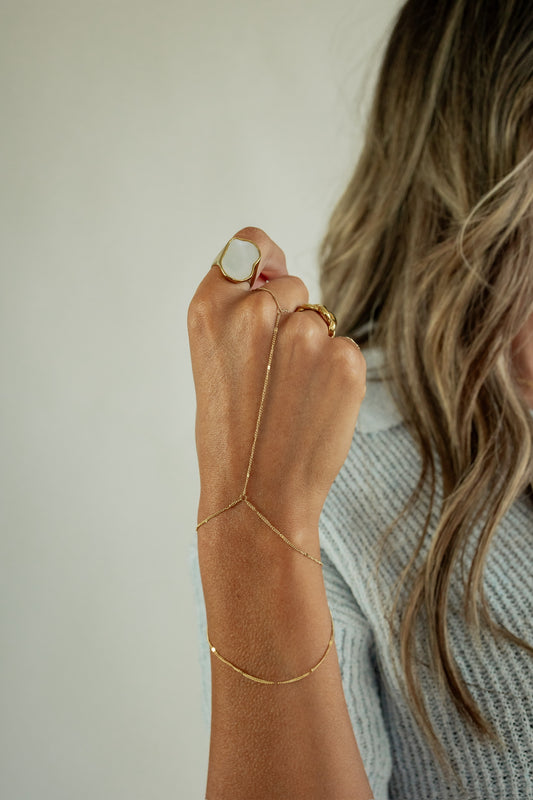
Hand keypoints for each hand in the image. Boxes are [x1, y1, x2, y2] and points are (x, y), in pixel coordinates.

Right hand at [187, 227, 366, 538]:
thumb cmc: (231, 431)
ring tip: (289, 397)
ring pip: (321, 319)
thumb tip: (282, 274)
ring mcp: (302, 334)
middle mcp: (254, 312)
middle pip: (293, 284)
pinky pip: (346, 347)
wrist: (256, 496)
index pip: (249, 245)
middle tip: (270, 375)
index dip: (265, 261)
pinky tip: (313, 407)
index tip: (271, 279)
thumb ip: (238, 310)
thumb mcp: (213, 359)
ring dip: (313, 349)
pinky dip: (337, 373)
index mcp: (209, 308)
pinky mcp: (343, 359)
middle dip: (289, 318)